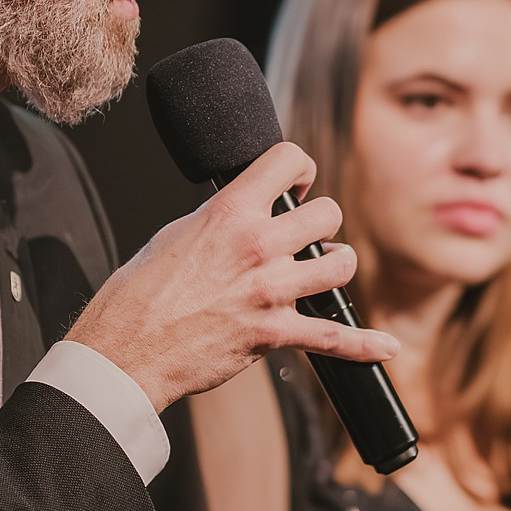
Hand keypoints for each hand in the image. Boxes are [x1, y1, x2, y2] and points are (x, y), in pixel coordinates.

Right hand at [67, 143, 401, 409]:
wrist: (125, 349)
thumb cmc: (139, 295)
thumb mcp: (176, 234)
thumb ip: (219, 219)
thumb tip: (241, 212)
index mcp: (229, 212)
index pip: (288, 161)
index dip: (300, 169)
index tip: (297, 183)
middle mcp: (257, 246)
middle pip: (327, 214)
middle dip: (321, 223)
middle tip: (305, 235)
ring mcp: (270, 290)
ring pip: (340, 263)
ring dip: (335, 265)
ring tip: (323, 269)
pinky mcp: (274, 333)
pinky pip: (334, 337)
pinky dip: (364, 345)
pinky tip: (385, 346)